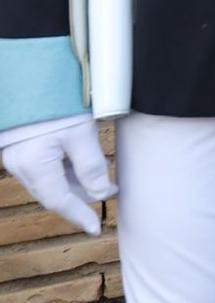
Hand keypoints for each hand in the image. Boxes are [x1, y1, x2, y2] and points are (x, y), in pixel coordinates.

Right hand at [0, 114, 113, 233]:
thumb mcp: (80, 134)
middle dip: (81, 197)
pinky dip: (63, 171)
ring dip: (73, 183)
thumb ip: (91, 167)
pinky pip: (42, 168)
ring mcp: (17, 156)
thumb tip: (102, 193)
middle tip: (109, 192)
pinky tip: (81, 165)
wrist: (30, 74)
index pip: (59, 201)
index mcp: (33, 165)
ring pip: (48, 180)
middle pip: (53, 192)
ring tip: (100, 180)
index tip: (95, 228)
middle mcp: (20, 165)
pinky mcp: (20, 145)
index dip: (79, 215)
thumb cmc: (56, 102)